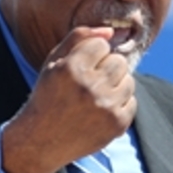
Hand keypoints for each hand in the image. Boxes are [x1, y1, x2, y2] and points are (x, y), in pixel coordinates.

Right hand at [1, 27, 135, 172]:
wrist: (40, 141)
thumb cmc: (47, 96)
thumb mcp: (53, 63)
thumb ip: (79, 38)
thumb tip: (111, 31)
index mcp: (71, 69)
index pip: (102, 44)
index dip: (91, 56)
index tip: (79, 69)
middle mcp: (90, 87)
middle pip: (119, 61)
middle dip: (106, 69)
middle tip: (88, 84)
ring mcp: (106, 107)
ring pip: (129, 81)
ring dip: (115, 86)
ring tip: (94, 98)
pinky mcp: (117, 124)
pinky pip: (132, 102)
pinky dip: (118, 105)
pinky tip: (99, 112)